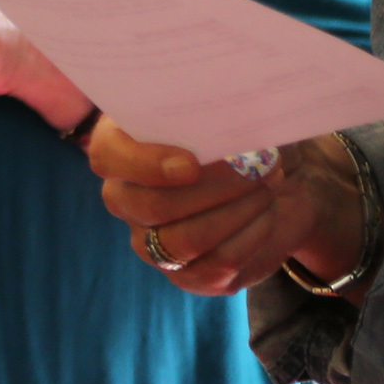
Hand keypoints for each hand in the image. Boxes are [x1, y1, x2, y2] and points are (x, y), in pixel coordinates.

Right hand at [89, 121, 356, 298]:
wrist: (275, 180)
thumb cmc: (240, 134)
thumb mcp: (228, 110)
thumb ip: (215, 109)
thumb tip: (230, 119)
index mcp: (120, 146)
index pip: (108, 156)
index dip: (145, 164)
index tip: (191, 163)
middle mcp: (126, 198)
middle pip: (151, 205)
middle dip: (211, 188)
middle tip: (256, 167)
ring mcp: (151, 241)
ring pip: (183, 240)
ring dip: (234, 212)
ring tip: (265, 186)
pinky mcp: (186, 275)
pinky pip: (214, 266)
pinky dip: (248, 237)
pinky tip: (267, 213)